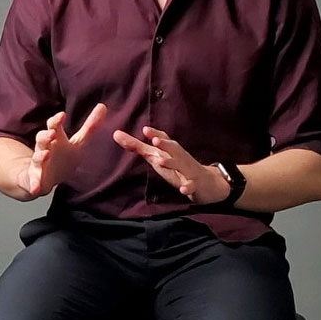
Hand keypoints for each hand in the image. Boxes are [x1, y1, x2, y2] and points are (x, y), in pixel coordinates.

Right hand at [18, 103, 106, 198]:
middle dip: (46, 135)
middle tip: (52, 133)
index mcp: (54, 138)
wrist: (44, 178)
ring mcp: (38, 164)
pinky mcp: (35, 178)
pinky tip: (35, 189)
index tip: (62, 115)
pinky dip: (34, 184)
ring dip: (40, 156)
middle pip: (42, 139)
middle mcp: (44, 148)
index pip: (53, 126)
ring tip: (45, 154)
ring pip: (37, 158)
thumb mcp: (77, 141)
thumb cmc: (61, 157)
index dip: (57, 121)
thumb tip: (103, 106)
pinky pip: (34, 181)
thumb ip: (89, 126)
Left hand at [111, 126, 229, 203]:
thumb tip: (115, 133)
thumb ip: (136, 146)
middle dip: (165, 144)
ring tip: (161, 161)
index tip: (145, 129)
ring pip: (182, 165)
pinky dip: (188, 187)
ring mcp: (188, 170)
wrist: (205, 181)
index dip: (156, 134)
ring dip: (172, 162)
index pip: (164, 139)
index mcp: (171, 150)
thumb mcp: (155, 156)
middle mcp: (180, 157)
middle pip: (174, 148)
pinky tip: (182, 190)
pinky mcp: (194, 184)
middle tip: (155, 140)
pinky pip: (191, 185)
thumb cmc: (175, 166)